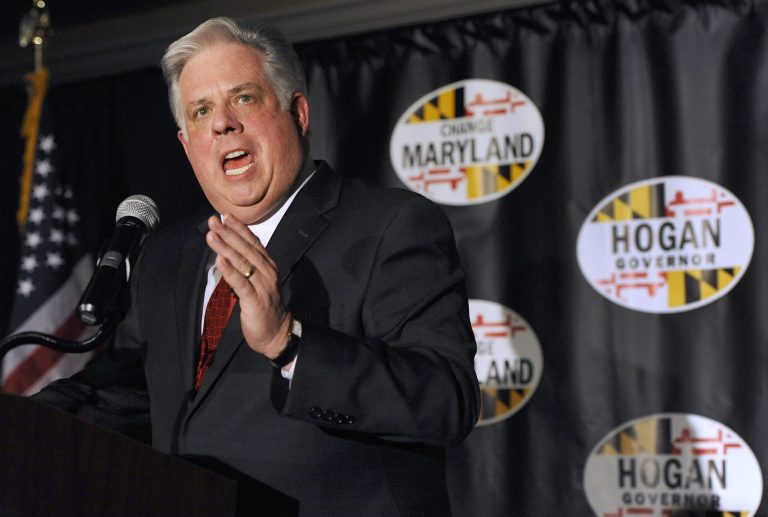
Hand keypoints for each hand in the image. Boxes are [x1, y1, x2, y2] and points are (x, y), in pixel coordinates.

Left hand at [205, 214, 290, 359]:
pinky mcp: (255, 301)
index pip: (253, 243)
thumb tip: (231, 251)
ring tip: (211, 235)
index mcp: (268, 267)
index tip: (226, 216)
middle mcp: (267, 273)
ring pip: (242, 263)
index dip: (239, 229)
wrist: (277, 333)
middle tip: (213, 221)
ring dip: (225, 247)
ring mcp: (262, 286)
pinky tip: (220, 260)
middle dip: (228, 233)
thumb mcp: (259, 282)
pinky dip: (230, 271)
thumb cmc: (265, 307)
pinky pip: (241, 283)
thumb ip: (249, 267)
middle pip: (246, 249)